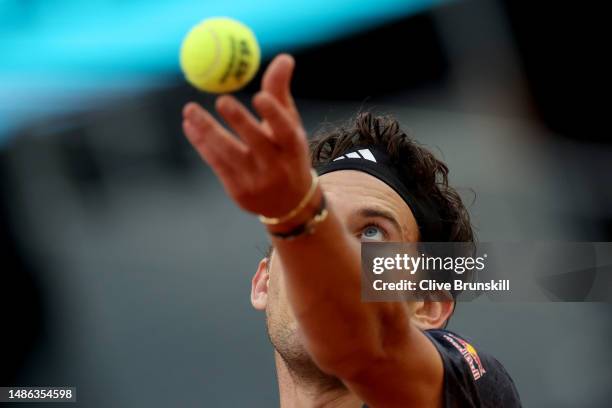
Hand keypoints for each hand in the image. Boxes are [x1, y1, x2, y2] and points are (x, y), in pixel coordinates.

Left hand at [182, 54, 311, 217]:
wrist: (288, 203)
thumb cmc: (287, 153)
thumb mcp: (289, 125)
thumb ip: (280, 93)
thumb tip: (284, 58)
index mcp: (293, 149)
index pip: (286, 131)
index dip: (273, 115)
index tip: (259, 96)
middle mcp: (277, 167)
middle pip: (256, 143)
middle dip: (239, 122)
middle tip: (222, 100)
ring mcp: (256, 181)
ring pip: (229, 154)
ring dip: (208, 132)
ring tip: (190, 110)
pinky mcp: (238, 191)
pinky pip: (216, 164)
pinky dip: (202, 144)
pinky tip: (190, 126)